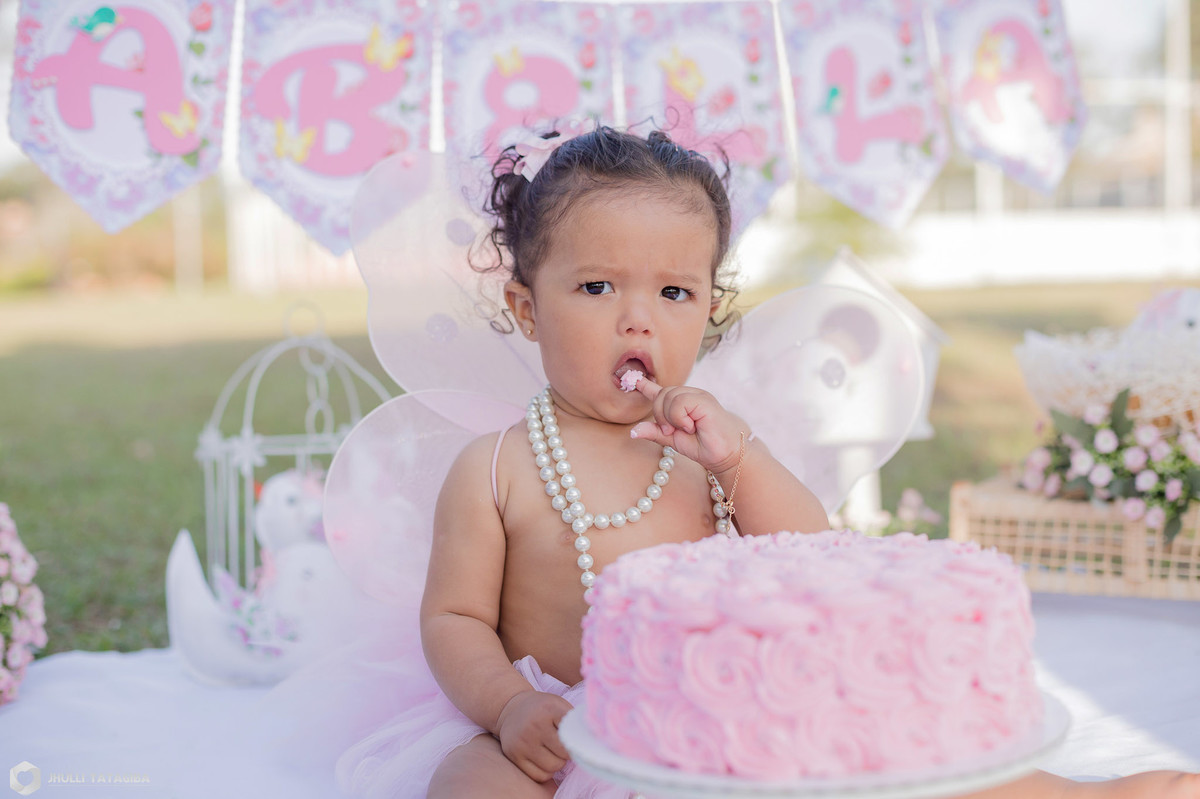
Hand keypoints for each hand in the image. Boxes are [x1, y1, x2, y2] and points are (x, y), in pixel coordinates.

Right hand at [494, 690, 572, 782]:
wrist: (513, 709)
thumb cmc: (543, 709)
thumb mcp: (559, 705)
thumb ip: (574, 721)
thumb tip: (591, 741)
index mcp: (548, 710)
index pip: (572, 736)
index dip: (576, 741)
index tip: (574, 738)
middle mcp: (533, 726)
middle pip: (563, 755)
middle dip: (566, 753)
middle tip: (562, 745)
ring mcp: (522, 742)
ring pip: (552, 768)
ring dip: (557, 763)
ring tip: (553, 752)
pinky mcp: (513, 756)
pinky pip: (539, 776)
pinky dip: (545, 772)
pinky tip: (543, 759)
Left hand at [630, 378, 746, 473]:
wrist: (728, 453)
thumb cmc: (704, 445)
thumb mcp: (673, 440)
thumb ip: (655, 433)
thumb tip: (632, 431)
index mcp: (681, 403)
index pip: (659, 390)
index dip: (644, 385)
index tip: (630, 378)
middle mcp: (689, 395)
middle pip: (661, 394)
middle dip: (660, 415)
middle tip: (672, 430)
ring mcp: (697, 395)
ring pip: (668, 397)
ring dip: (671, 418)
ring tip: (686, 429)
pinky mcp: (704, 400)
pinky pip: (680, 402)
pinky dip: (680, 417)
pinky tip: (691, 426)